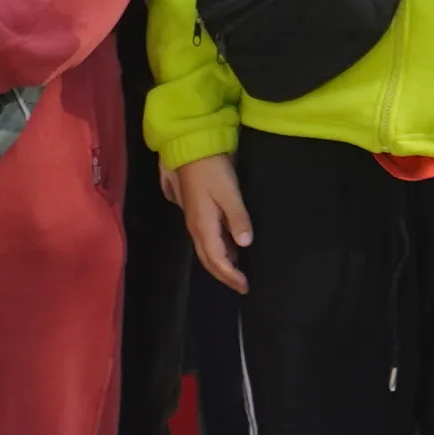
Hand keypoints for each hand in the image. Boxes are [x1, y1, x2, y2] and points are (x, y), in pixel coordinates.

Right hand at [168, 150, 254, 290]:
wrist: (189, 148)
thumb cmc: (211, 169)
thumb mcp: (229, 192)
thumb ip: (237, 218)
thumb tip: (245, 244)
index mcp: (203, 226)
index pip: (217, 260)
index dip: (230, 275)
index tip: (245, 286)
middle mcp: (196, 228)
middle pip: (209, 260)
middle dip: (225, 275)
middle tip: (242, 286)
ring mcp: (194, 220)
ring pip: (207, 251)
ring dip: (221, 264)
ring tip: (237, 272)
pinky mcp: (196, 212)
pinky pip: (207, 240)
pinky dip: (219, 250)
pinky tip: (231, 248)